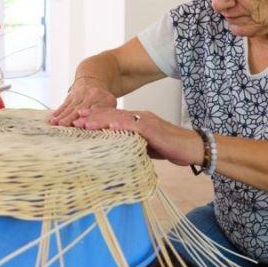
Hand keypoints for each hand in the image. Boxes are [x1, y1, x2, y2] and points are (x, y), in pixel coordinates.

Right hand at [49, 81, 116, 125]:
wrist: (93, 82)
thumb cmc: (103, 100)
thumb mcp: (110, 105)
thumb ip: (107, 115)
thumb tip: (103, 129)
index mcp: (106, 100)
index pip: (97, 110)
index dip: (89, 117)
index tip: (82, 125)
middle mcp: (93, 96)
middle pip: (81, 109)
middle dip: (72, 117)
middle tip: (64, 124)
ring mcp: (80, 95)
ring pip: (71, 107)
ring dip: (62, 116)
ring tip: (55, 122)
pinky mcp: (71, 95)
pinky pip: (64, 105)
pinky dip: (58, 112)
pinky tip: (52, 118)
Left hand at [72, 108, 202, 166]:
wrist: (193, 148)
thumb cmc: (172, 148)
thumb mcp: (147, 147)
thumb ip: (133, 144)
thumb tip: (117, 152)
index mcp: (137, 121)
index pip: (113, 117)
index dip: (96, 118)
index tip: (79, 120)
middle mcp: (140, 117)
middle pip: (112, 114)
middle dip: (92, 116)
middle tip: (74, 119)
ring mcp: (147, 122)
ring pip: (120, 118)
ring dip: (101, 120)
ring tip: (85, 123)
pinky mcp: (154, 129)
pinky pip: (135, 126)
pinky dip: (121, 126)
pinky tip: (109, 128)